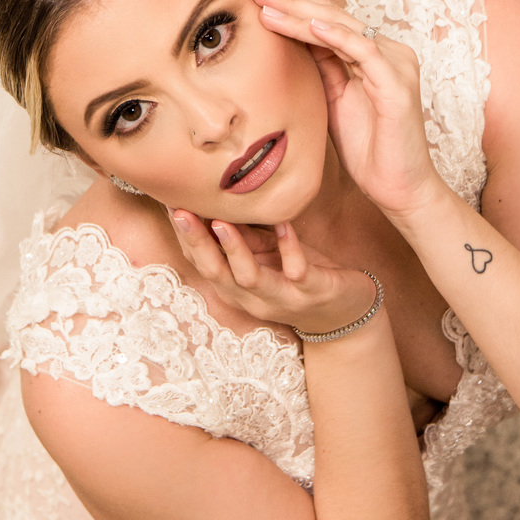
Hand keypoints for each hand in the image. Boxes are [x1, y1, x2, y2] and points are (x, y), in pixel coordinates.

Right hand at [168, 212, 378, 339]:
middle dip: (197, 244)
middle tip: (181, 213)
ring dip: (234, 250)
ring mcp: (282, 298)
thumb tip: (217, 206)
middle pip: (216, 273)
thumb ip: (245, 238)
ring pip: (249, 278)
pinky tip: (284, 225)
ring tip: (221, 223)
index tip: (170, 206)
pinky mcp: (312, 292)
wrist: (348, 312)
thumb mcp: (268, 255)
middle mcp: (253, 298)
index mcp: (238, 288)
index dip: (185, 238)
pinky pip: (297, 271)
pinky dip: (289, 247)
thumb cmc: (302, 277)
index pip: (203, 263)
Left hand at [252, 0, 443, 219]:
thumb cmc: (368, 149)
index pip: (327, 19)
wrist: (399, 188)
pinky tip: (310, 27)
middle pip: (332, 16)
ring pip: (342, 28)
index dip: (295, 0)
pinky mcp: (397, 85)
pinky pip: (364, 52)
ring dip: (302, 13)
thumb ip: (319, 69)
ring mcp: (394, 64)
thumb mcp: (331, 101)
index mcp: (369, 54)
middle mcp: (385, 51)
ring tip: (269, 1)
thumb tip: (287, 42)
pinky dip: (337, 38)